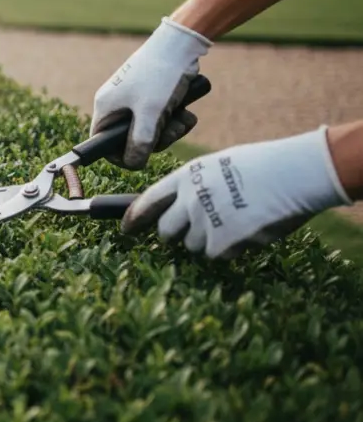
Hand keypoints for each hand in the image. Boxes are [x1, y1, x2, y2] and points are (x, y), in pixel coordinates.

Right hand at [90, 16, 212, 168]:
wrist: (181, 44)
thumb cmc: (160, 75)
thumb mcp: (150, 113)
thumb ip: (140, 142)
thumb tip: (133, 164)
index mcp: (106, 108)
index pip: (101, 143)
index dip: (120, 154)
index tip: (142, 156)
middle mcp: (117, 105)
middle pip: (129, 139)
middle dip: (155, 141)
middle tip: (171, 131)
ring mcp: (134, 100)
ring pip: (149, 130)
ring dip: (169, 130)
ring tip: (183, 119)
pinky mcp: (152, 96)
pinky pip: (160, 118)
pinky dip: (175, 119)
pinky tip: (187, 112)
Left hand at [122, 126, 352, 259]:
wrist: (294, 173)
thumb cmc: (264, 166)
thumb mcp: (219, 167)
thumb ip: (196, 187)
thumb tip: (182, 208)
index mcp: (185, 178)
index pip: (147, 202)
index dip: (134, 219)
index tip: (126, 230)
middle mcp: (188, 200)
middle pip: (166, 232)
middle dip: (177, 235)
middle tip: (198, 230)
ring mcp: (204, 221)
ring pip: (193, 246)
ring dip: (209, 241)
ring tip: (236, 221)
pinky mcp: (222, 241)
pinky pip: (217, 255)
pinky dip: (231, 249)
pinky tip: (249, 230)